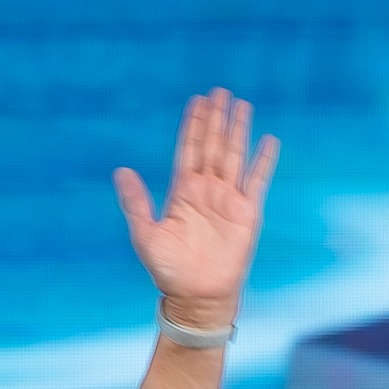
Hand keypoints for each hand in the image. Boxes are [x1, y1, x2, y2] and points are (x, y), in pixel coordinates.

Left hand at [113, 89, 277, 327]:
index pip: (188, 150)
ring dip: (237, 131)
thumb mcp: (145, 234)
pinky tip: (268, 140)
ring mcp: (228, 200)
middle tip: (219, 91)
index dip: (193, 126)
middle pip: (212, 146)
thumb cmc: (168, 270)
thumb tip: (121, 171)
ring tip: (241, 104)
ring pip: (234, 156)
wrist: (196, 296)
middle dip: (216, 119)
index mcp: (183, 192)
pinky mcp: (247, 213)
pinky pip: (257, 181)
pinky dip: (263, 161)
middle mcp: (207, 191)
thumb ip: (135, 202)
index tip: (197, 101)